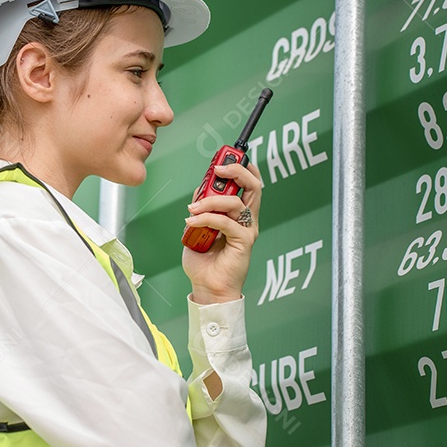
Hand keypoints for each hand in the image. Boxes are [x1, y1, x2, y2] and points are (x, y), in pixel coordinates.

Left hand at [181, 160, 262, 303]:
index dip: (242, 168)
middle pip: (254, 185)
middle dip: (237, 171)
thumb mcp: (197, 227)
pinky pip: (226, 222)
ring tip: (192, 208)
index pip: (249, 184)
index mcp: (239, 214)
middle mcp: (247, 219)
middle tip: (218, 168)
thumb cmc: (204, 261)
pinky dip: (206, 218)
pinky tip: (192, 222)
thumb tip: (200, 190)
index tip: (224, 158)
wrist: (207, 287)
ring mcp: (247, 230)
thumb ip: (202, 208)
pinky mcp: (243, 241)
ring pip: (237, 202)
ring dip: (211, 200)